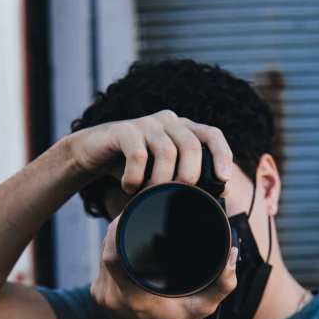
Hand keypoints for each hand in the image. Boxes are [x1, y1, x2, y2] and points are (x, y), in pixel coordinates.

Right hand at [67, 109, 232, 193]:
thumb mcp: (164, 171)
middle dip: (189, 175)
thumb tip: (222, 193)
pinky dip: (136, 177)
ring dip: (160, 181)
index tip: (224, 179)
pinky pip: (137, 155)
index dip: (222, 154)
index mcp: (184, 130)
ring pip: (166, 151)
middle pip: (191, 145)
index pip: (212, 134)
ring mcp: (146, 124)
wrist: (94, 153)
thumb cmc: (135, 166)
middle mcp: (169, 122)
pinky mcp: (123, 130)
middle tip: (178, 195)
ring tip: (149, 195)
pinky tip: (130, 188)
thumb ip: (188, 178)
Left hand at [90, 216, 238, 318]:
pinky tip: (123, 242)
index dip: (118, 228)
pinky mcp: (98, 295)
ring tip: (131, 222)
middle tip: (136, 211)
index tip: (132, 212)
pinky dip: (111, 251)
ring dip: (113, 238)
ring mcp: (102, 296)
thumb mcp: (204, 307)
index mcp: (133, 297)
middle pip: (105, 249)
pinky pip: (101, 265)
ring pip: (101, 254)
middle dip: (117, 227)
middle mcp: (112, 296)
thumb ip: (222, 284)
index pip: (113, 254)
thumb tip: (233, 254)